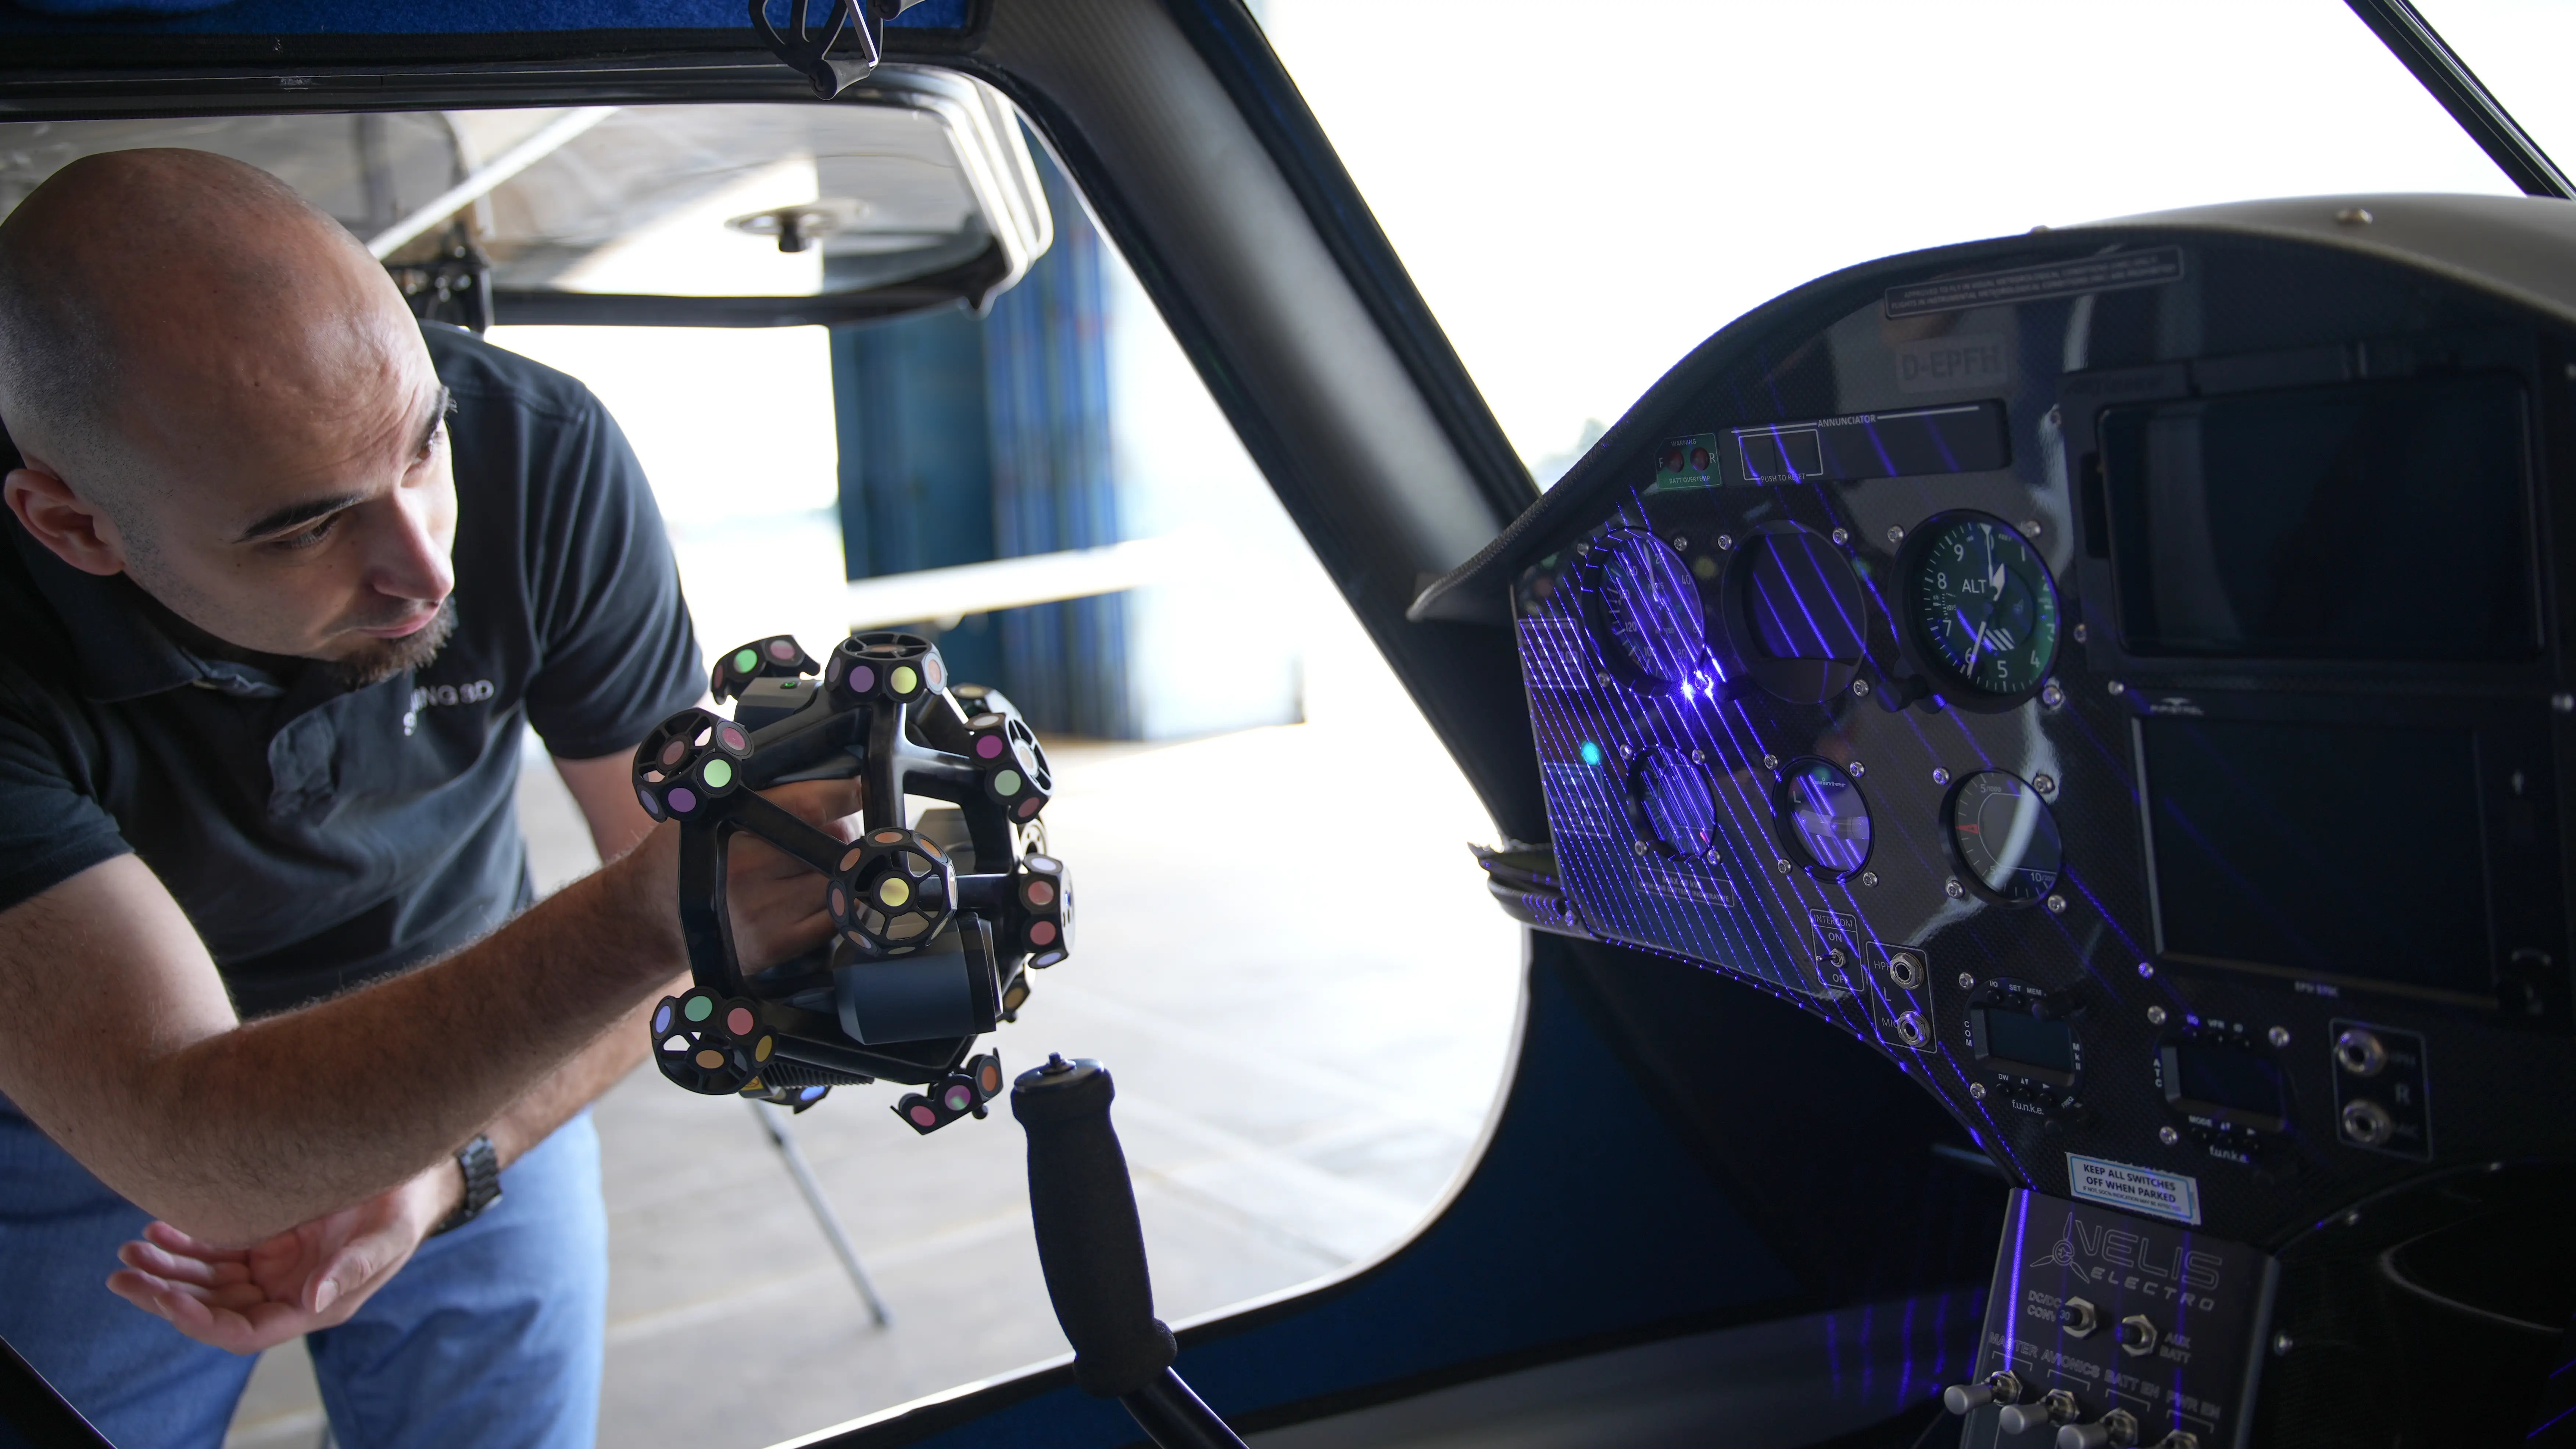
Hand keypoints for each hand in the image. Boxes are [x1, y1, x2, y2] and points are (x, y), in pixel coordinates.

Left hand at [104, 1159, 455, 1354]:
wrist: (414, 1173)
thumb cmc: (406, 1204)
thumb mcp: (390, 1235)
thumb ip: (355, 1266)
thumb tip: (310, 1302)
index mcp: (312, 1305)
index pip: (242, 1330)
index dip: (200, 1321)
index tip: (166, 1299)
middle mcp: (285, 1292)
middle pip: (212, 1308)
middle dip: (166, 1293)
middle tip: (124, 1272)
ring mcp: (274, 1266)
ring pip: (206, 1280)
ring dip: (167, 1268)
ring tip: (132, 1248)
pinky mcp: (267, 1238)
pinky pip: (215, 1250)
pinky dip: (185, 1241)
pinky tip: (161, 1227)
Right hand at [619, 776, 862, 971]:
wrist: (647, 920)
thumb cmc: (682, 856)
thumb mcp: (706, 808)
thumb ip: (761, 794)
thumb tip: (823, 777)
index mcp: (732, 825)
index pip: (812, 804)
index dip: (847, 794)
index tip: (860, 789)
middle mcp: (751, 869)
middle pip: (833, 842)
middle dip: (843, 832)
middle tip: (832, 830)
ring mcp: (766, 911)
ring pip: (839, 880)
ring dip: (843, 867)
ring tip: (822, 862)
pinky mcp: (776, 945)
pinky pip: (834, 919)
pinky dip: (841, 902)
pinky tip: (827, 893)